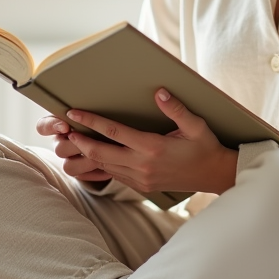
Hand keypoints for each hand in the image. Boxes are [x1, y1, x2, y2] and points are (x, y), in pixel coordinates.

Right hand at [35, 115, 112, 182]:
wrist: (122, 141)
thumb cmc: (107, 120)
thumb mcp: (99, 112)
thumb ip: (88, 111)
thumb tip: (83, 108)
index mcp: (60, 125)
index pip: (43, 127)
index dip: (52, 127)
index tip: (66, 126)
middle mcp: (62, 143)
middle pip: (59, 148)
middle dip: (76, 145)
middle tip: (91, 140)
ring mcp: (70, 159)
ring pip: (69, 167)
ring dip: (86, 161)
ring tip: (104, 156)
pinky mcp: (81, 173)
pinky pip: (83, 178)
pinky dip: (96, 173)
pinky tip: (109, 169)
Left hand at [64, 88, 237, 194]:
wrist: (213, 175)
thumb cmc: (205, 147)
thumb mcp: (195, 125)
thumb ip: (176, 109)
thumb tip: (159, 92)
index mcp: (153, 148)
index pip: (114, 132)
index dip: (91, 121)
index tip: (74, 112)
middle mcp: (143, 165)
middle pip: (101, 152)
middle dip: (81, 141)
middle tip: (65, 130)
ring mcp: (140, 178)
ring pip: (105, 166)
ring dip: (88, 153)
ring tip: (75, 140)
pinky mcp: (142, 186)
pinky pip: (115, 175)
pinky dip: (101, 165)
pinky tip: (95, 155)